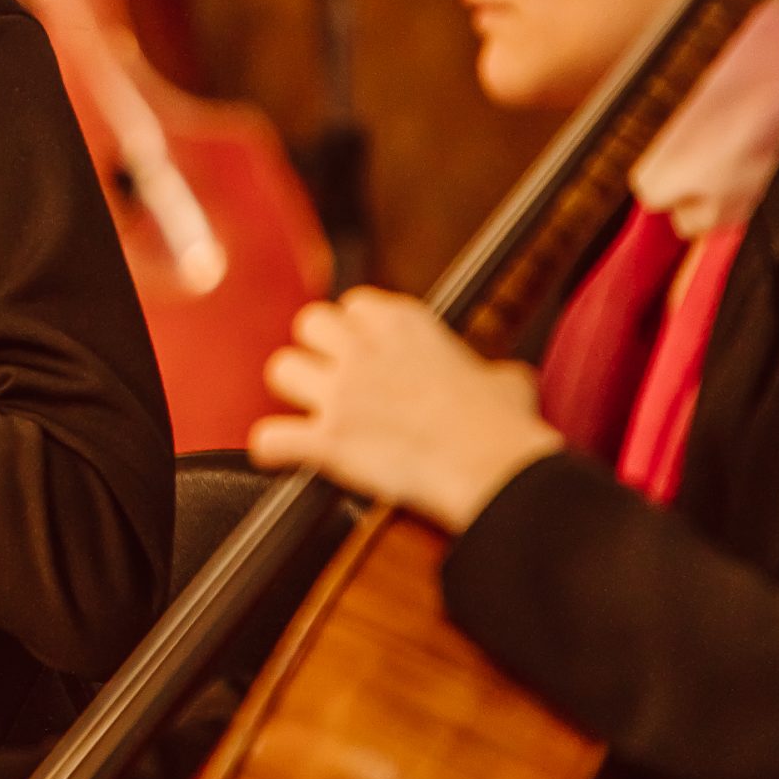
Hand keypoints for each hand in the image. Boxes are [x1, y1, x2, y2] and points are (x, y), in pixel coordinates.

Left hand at [248, 287, 564, 532]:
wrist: (496, 473)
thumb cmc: (505, 430)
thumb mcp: (508, 383)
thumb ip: (490, 373)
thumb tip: (502, 380)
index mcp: (406, 325)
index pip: (357, 304)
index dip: (359, 330)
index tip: (369, 351)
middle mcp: (365, 349)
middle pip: (310, 322)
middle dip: (317, 350)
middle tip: (334, 377)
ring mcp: (342, 392)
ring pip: (280, 367)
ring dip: (293, 392)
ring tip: (310, 411)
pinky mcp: (327, 439)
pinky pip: (270, 436)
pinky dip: (273, 448)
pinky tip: (282, 456)